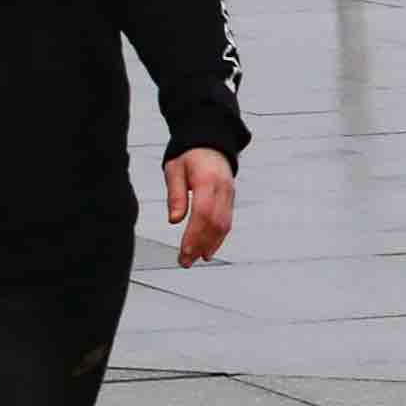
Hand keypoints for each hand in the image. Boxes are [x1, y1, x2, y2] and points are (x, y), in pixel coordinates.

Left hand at [165, 148, 238, 265]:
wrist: (210, 143)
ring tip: (197, 259)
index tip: (184, 252)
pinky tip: (208, 248)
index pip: (203, 214)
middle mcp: (223, 189)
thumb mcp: (174, 170)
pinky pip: (227, 221)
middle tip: (186, 262)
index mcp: (208, 181)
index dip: (194, 235)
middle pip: (215, 223)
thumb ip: (175, 195)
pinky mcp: (231, 199)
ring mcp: (230, 194)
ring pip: (224, 224)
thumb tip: (175, 220)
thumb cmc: (189, 157)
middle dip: (201, 245)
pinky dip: (218, 237)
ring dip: (211, 245)